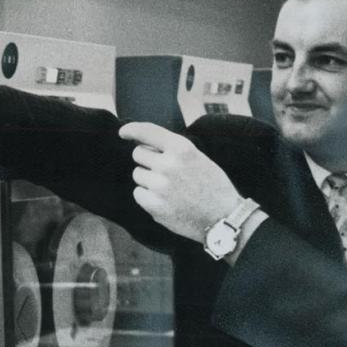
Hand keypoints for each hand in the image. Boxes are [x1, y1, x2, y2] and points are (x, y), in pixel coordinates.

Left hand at [123, 122, 242, 240]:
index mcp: (182, 148)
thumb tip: (143, 143)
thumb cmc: (213, 187)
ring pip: (137, 175)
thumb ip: (173, 149)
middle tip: (164, 172)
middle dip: (147, 161)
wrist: (224, 217)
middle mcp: (169, 165)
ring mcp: (160, 186)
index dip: (131, 130)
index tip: (123, 133)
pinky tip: (165, 200)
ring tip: (169, 188)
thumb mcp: (198, 158)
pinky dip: (147, 196)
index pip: (147, 132)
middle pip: (138, 154)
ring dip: (148, 180)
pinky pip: (138, 193)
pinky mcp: (154, 206)